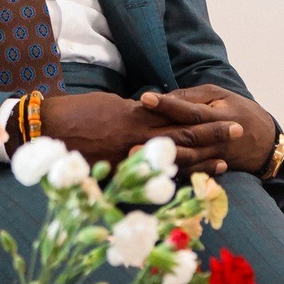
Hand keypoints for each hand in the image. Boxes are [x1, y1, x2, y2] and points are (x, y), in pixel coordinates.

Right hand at [40, 91, 242, 173]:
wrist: (47, 128)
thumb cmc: (76, 111)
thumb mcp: (109, 103)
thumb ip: (133, 112)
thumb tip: (149, 115)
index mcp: (135, 115)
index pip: (177, 117)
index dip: (203, 119)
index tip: (224, 117)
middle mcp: (136, 138)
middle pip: (182, 138)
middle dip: (212, 136)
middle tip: (236, 132)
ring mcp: (128, 159)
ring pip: (171, 162)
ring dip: (200, 162)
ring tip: (224, 162)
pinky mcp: (118, 176)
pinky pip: (150, 180)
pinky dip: (171, 179)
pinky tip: (188, 180)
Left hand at [139, 85, 275, 174]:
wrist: (264, 141)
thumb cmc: (237, 110)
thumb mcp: (220, 95)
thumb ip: (193, 96)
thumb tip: (166, 96)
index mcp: (218, 116)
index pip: (190, 111)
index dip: (168, 105)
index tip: (145, 98)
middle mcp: (215, 140)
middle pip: (184, 137)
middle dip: (157, 135)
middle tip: (129, 132)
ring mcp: (211, 157)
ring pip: (184, 159)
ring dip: (159, 157)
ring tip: (134, 153)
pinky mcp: (207, 169)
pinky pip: (188, 172)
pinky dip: (169, 171)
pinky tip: (150, 170)